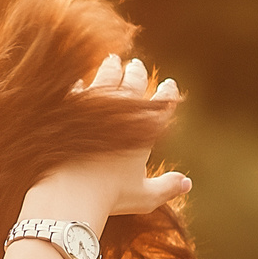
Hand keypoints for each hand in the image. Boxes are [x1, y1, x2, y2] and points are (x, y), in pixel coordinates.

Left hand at [22, 54, 189, 225]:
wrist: (70, 190)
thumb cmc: (110, 197)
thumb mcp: (144, 197)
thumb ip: (167, 187)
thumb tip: (187, 184)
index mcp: (148, 127)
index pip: (164, 102)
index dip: (168, 92)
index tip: (168, 84)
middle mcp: (126, 108)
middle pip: (135, 80)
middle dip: (138, 72)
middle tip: (137, 65)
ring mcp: (97, 103)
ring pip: (108, 76)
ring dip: (112, 67)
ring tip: (113, 61)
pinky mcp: (70, 105)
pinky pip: (78, 88)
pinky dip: (82, 84)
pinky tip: (81, 83)